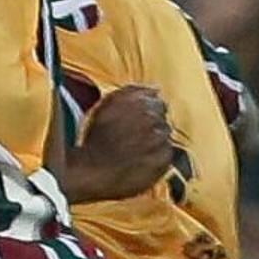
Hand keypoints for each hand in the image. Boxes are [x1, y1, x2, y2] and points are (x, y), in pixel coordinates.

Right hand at [62, 83, 175, 201]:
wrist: (92, 169)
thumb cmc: (95, 137)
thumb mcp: (108, 105)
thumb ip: (133, 92)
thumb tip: (156, 89)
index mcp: (143, 103)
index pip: (158, 104)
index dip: (146, 113)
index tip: (134, 123)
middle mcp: (155, 120)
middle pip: (162, 121)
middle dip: (151, 127)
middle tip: (131, 138)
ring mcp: (161, 142)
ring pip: (165, 138)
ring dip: (154, 142)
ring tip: (133, 151)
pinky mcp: (163, 162)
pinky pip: (166, 156)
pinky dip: (156, 157)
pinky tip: (138, 161)